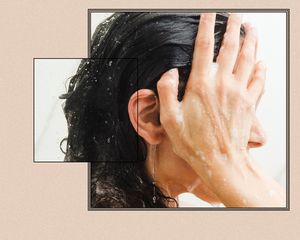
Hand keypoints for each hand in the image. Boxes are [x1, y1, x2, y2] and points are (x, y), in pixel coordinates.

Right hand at [157, 13, 283, 206]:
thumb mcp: (170, 119)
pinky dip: (261, 68)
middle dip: (233, 28)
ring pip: (248, 58)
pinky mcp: (249, 104)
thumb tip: (170, 72)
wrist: (221, 162)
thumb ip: (167, 91)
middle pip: (230, 47)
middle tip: (234, 16)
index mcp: (201, 86)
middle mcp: (222, 84)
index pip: (204, 47)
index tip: (208, 14)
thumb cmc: (194, 143)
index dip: (206, 27)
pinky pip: (259, 79)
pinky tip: (262, 61)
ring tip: (251, 28)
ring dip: (251, 41)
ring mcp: (239, 93)